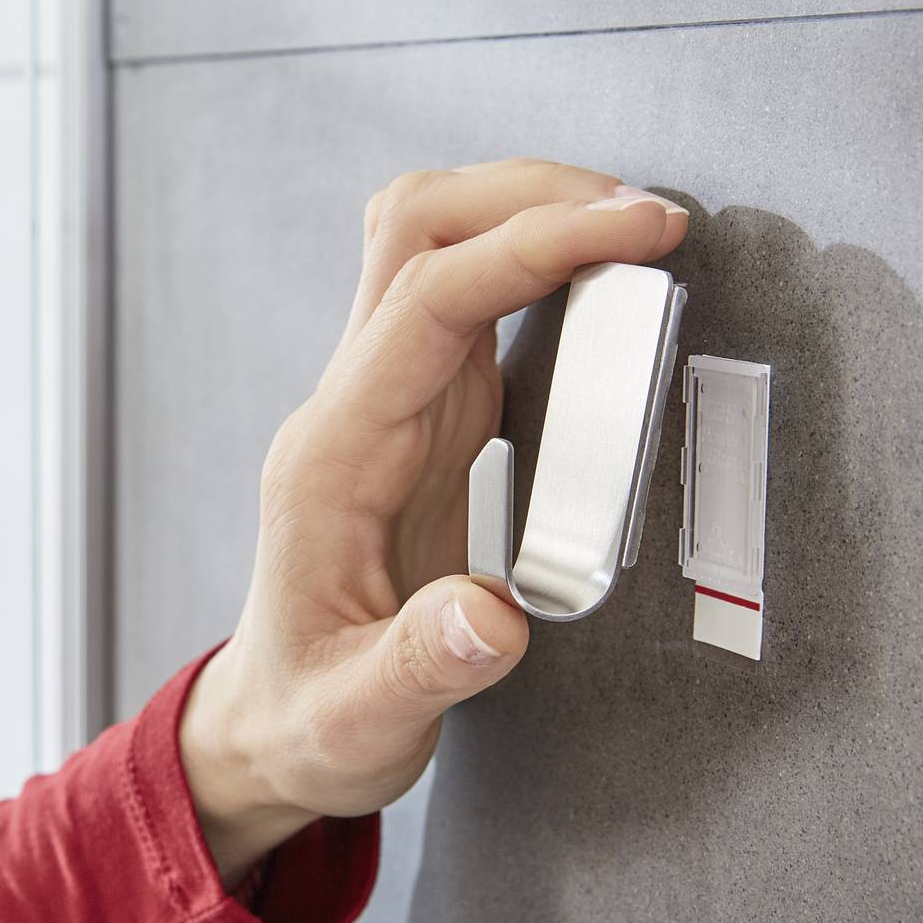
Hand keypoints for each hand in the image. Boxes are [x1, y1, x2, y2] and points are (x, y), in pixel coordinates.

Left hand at [179, 160, 689, 882]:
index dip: (533, 246)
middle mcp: (352, 409)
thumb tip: (497, 619)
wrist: (273, 727)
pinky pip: (468, 303)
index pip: (429, 301)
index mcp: (334, 458)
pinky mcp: (421, 419)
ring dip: (532, 216)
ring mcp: (384, 405)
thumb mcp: (360, 721)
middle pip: (419, 229)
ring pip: (439, 247)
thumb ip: (424, 668)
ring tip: (636, 236)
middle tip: (649, 218)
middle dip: (532, 195)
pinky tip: (601, 289)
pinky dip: (536, 270)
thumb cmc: (310, 720)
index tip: (636, 231)